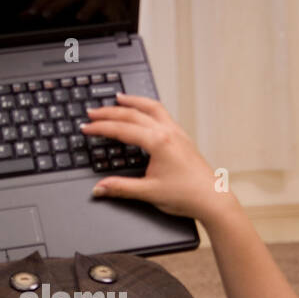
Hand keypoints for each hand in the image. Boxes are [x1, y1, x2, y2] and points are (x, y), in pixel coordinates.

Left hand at [25, 0, 125, 22]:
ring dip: (87, 9)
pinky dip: (112, 20)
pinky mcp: (113, 6)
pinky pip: (113, 14)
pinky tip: (109, 29)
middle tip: (46, 14)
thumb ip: (40, 5)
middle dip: (58, 4)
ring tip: (80, 18)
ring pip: (93, 1)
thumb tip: (21, 16)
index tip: (30, 12)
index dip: (40, 1)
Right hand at [82, 94, 222, 218]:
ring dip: (133, 102)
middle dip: (110, 112)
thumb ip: (120, 188)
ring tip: (119, 98)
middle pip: (134, 114)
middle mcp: (168, 132)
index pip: (122, 129)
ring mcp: (177, 133)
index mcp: (158, 142)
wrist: (212, 199)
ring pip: (151, 108)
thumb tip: (99, 188)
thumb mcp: (148, 192)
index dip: (101, 128)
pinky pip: (163, 114)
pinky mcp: (182, 138)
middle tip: (93, 112)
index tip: (86, 127)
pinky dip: (149, 107)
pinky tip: (145, 111)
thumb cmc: (186, 195)